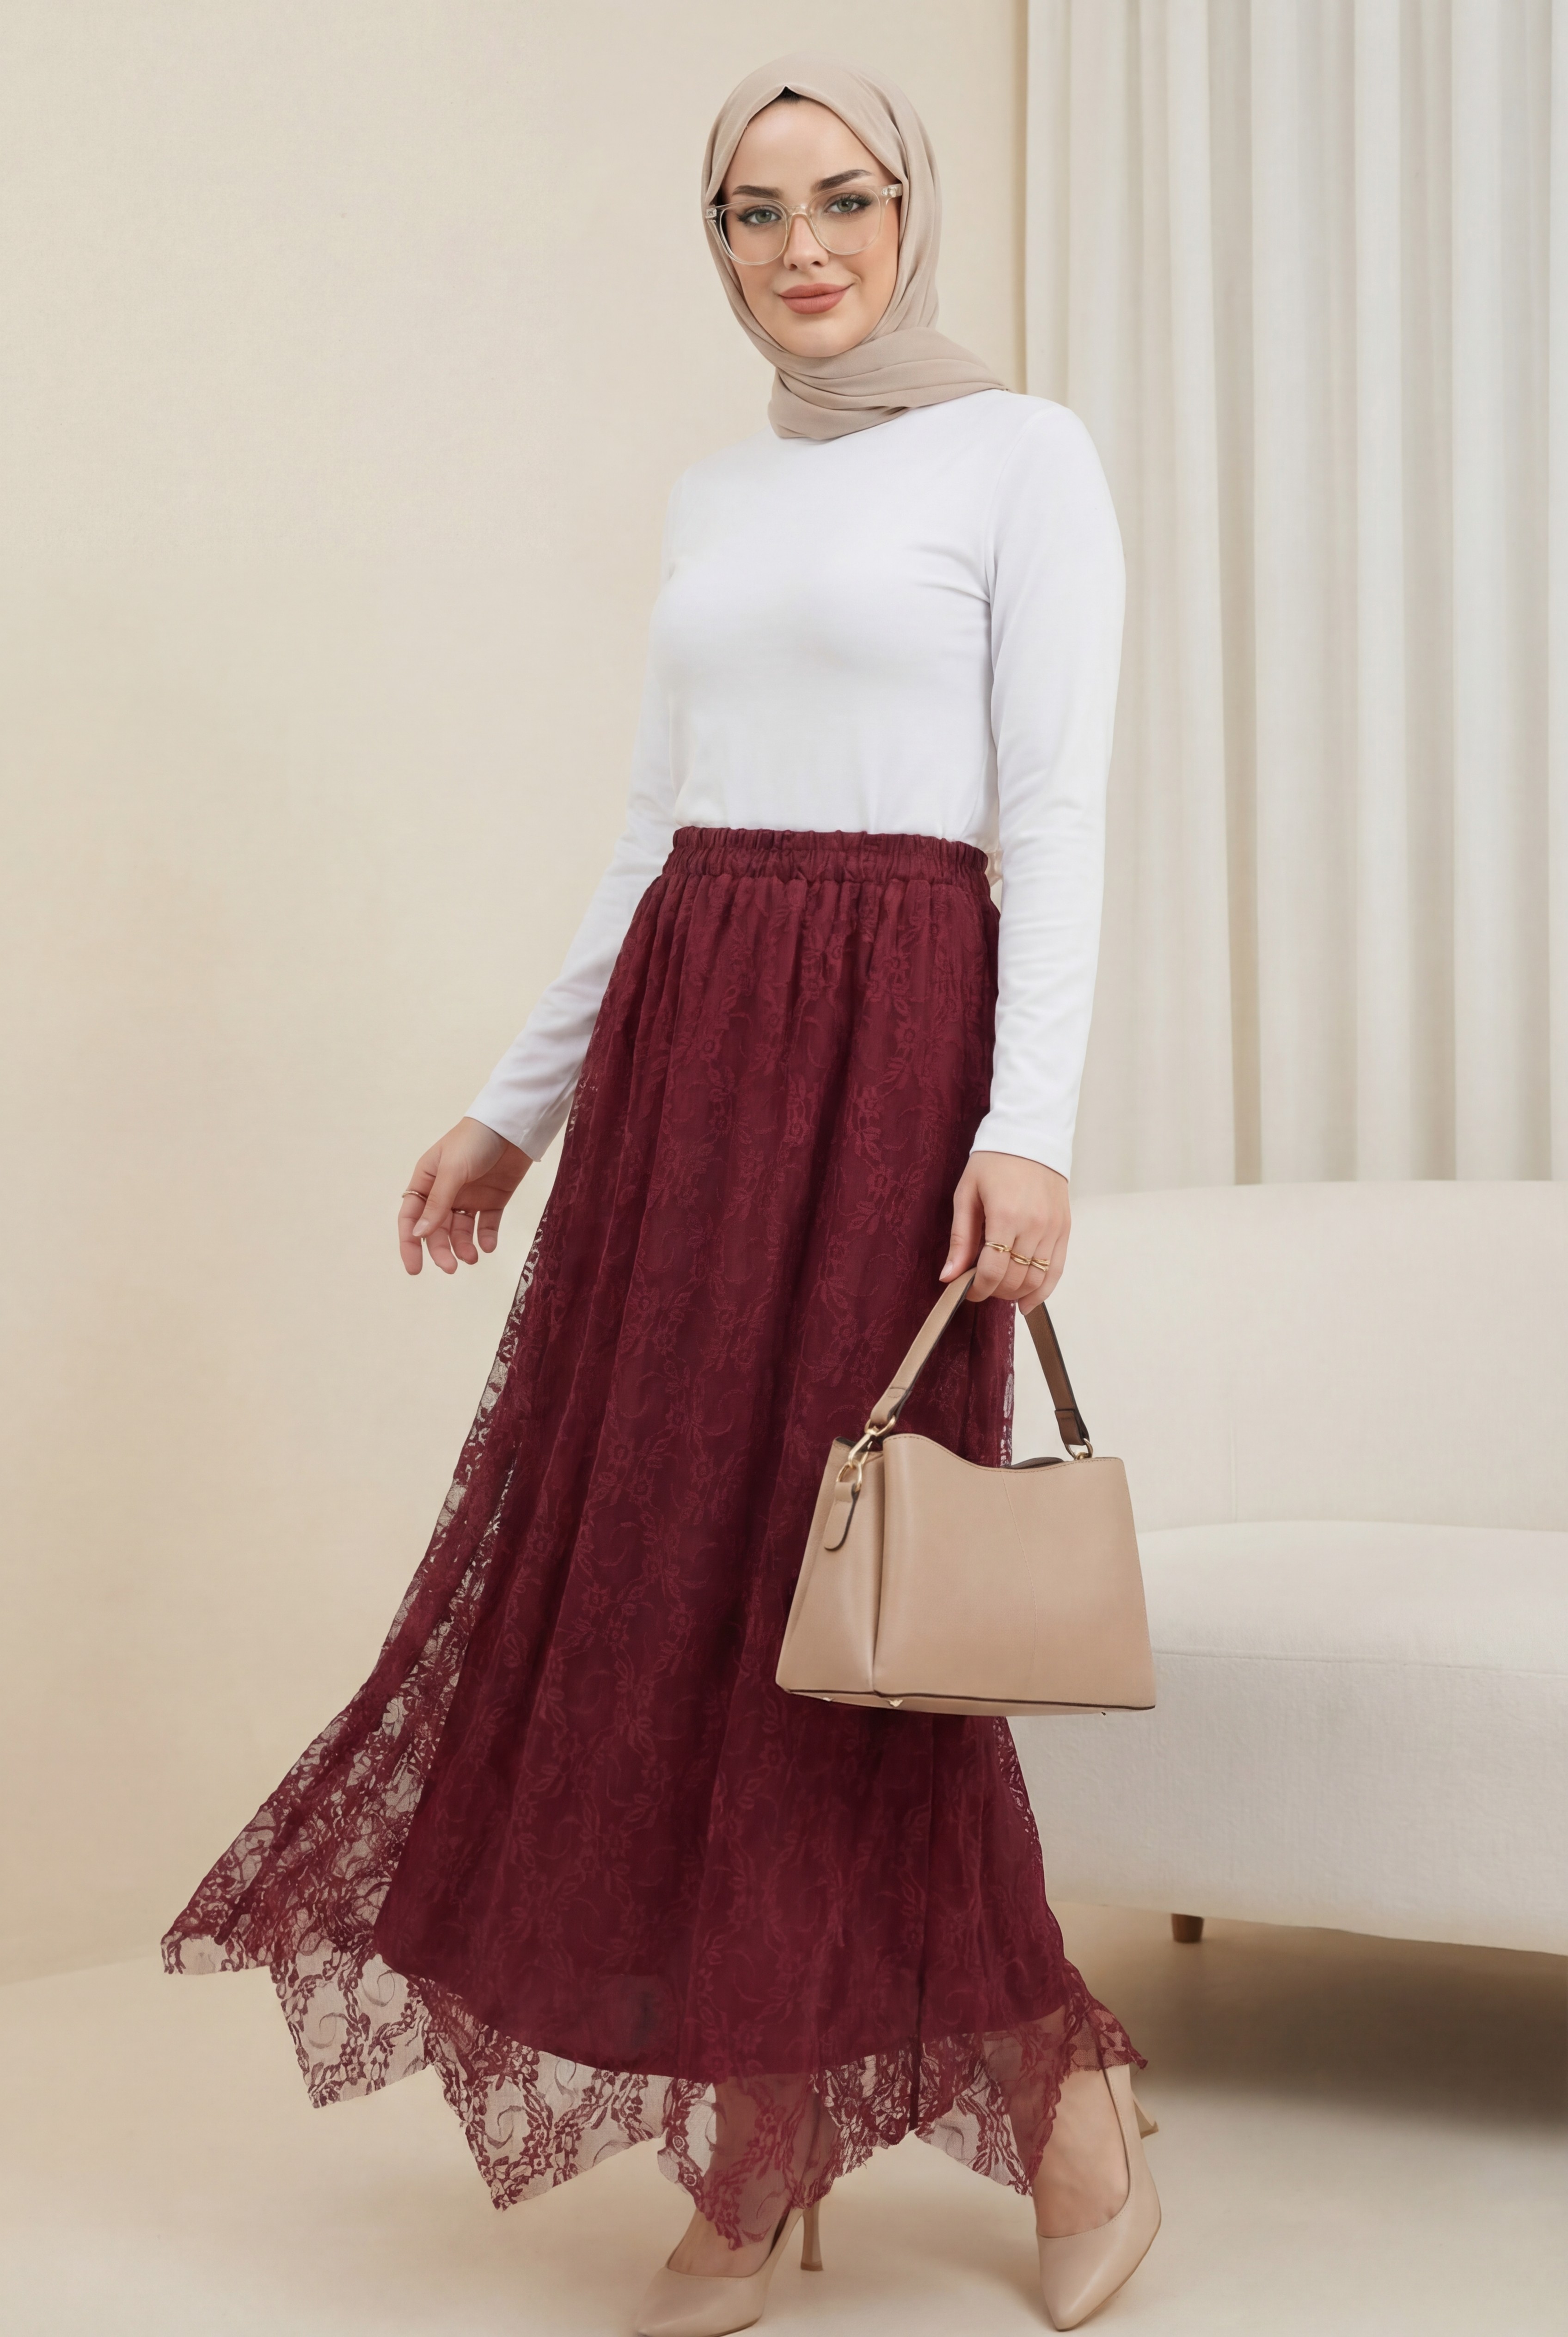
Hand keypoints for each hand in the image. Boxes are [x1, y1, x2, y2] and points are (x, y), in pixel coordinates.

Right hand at [399, 1117, 532, 1276]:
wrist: (513, 1126)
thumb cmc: (475, 1140)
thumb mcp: (452, 1170)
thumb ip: (437, 1203)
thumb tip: (418, 1234)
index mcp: (427, 1180)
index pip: (411, 1217)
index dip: (410, 1243)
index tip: (415, 1268)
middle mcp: (446, 1191)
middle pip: (436, 1229)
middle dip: (441, 1250)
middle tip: (451, 1267)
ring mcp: (470, 1197)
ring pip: (461, 1231)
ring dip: (463, 1247)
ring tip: (473, 1258)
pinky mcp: (493, 1200)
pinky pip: (486, 1226)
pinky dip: (486, 1238)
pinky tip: (488, 1246)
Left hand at [940, 1150, 1069, 1309]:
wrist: (1030, 1135)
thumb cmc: (994, 1161)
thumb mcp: (967, 1195)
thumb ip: (960, 1239)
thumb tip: (948, 1276)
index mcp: (1006, 1216)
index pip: (992, 1271)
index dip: (977, 1289)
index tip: (966, 1290)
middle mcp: (1034, 1226)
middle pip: (1014, 1279)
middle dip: (994, 1291)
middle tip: (980, 1286)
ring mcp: (1053, 1229)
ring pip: (1036, 1279)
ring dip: (1015, 1293)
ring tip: (999, 1289)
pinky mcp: (1065, 1229)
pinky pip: (1056, 1270)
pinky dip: (1042, 1290)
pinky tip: (1027, 1302)